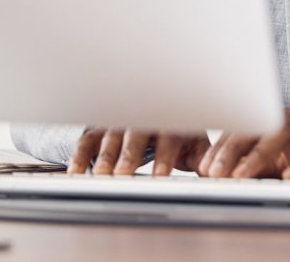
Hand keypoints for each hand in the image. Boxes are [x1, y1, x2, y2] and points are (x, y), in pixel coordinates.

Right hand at [68, 127, 210, 175]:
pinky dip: (80, 156)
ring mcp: (120, 123)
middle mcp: (144, 120)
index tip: (161, 175)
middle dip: (130, 156)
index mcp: (171, 123)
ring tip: (102, 176)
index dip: (165, 157)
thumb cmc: (175, 137)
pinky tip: (75, 173)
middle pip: (137, 136)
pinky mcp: (98, 130)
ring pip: (111, 139)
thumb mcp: (191, 144)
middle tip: (124, 176)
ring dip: (106, 158)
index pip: (169, 139)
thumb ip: (201, 156)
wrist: (149, 113)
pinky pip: (87, 141)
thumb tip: (214, 171)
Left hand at [197, 108, 289, 186]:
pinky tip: (289, 175)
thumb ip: (260, 165)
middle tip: (213, 172)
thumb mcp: (287, 159)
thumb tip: (226, 178)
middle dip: (233, 149)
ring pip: (286, 132)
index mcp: (280, 122)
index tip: (203, 168)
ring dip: (260, 153)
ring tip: (241, 174)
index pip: (246, 128)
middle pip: (260, 125)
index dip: (222, 147)